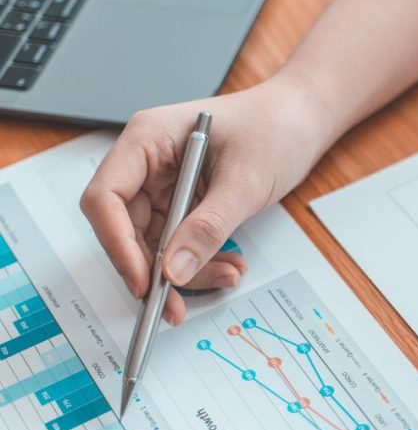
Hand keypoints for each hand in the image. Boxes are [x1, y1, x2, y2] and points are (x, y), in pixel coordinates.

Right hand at [80, 76, 328, 324]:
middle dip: (153, 270)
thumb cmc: (274, 129)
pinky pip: (180, 244)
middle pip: (125, 228)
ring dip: (187, 270)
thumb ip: (208, 227)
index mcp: (148, 139)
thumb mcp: (244, 181)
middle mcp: (147, 163)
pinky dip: (202, 261)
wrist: (300, 122)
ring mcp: (164, 184)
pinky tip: (230, 266)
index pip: (105, 197)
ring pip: (155, 244)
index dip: (117, 244)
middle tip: (175, 306)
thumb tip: (173, 271)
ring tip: (228, 275)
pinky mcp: (184, 203)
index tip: (143, 281)